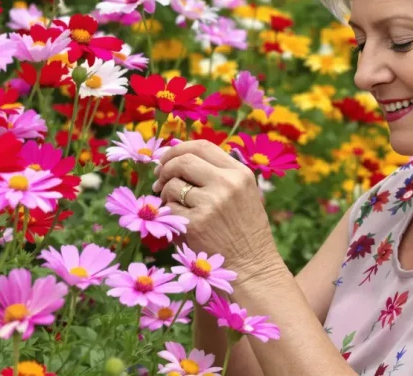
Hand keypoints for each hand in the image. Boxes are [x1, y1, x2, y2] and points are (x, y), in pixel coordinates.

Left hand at [154, 140, 280, 280]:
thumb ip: (218, 174)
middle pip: (184, 160)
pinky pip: (170, 208)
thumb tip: (178, 156)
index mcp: (239, 173)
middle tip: (159, 179)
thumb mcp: (244, 194)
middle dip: (165, 167)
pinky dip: (169, 213)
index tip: (167, 158)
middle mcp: (227, 184)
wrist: (253, 267)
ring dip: (166, 193)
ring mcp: (211, 203)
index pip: (202, 146)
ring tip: (176, 206)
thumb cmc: (244, 231)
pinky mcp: (196, 223)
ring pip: (172, 184)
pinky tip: (181, 223)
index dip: (179, 149)